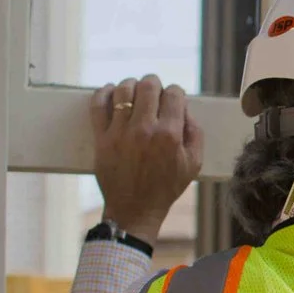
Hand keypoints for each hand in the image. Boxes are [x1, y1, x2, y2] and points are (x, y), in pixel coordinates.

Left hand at [90, 75, 204, 246]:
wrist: (135, 209)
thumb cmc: (166, 187)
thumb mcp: (194, 163)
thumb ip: (195, 132)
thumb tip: (184, 108)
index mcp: (169, 134)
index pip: (174, 94)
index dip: (175, 92)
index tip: (173, 99)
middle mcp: (144, 129)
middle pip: (148, 85)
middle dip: (154, 83)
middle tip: (153, 91)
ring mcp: (120, 132)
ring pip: (123, 90)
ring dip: (131, 85)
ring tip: (134, 91)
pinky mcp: (101, 138)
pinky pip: (98, 105)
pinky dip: (104, 92)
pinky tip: (111, 92)